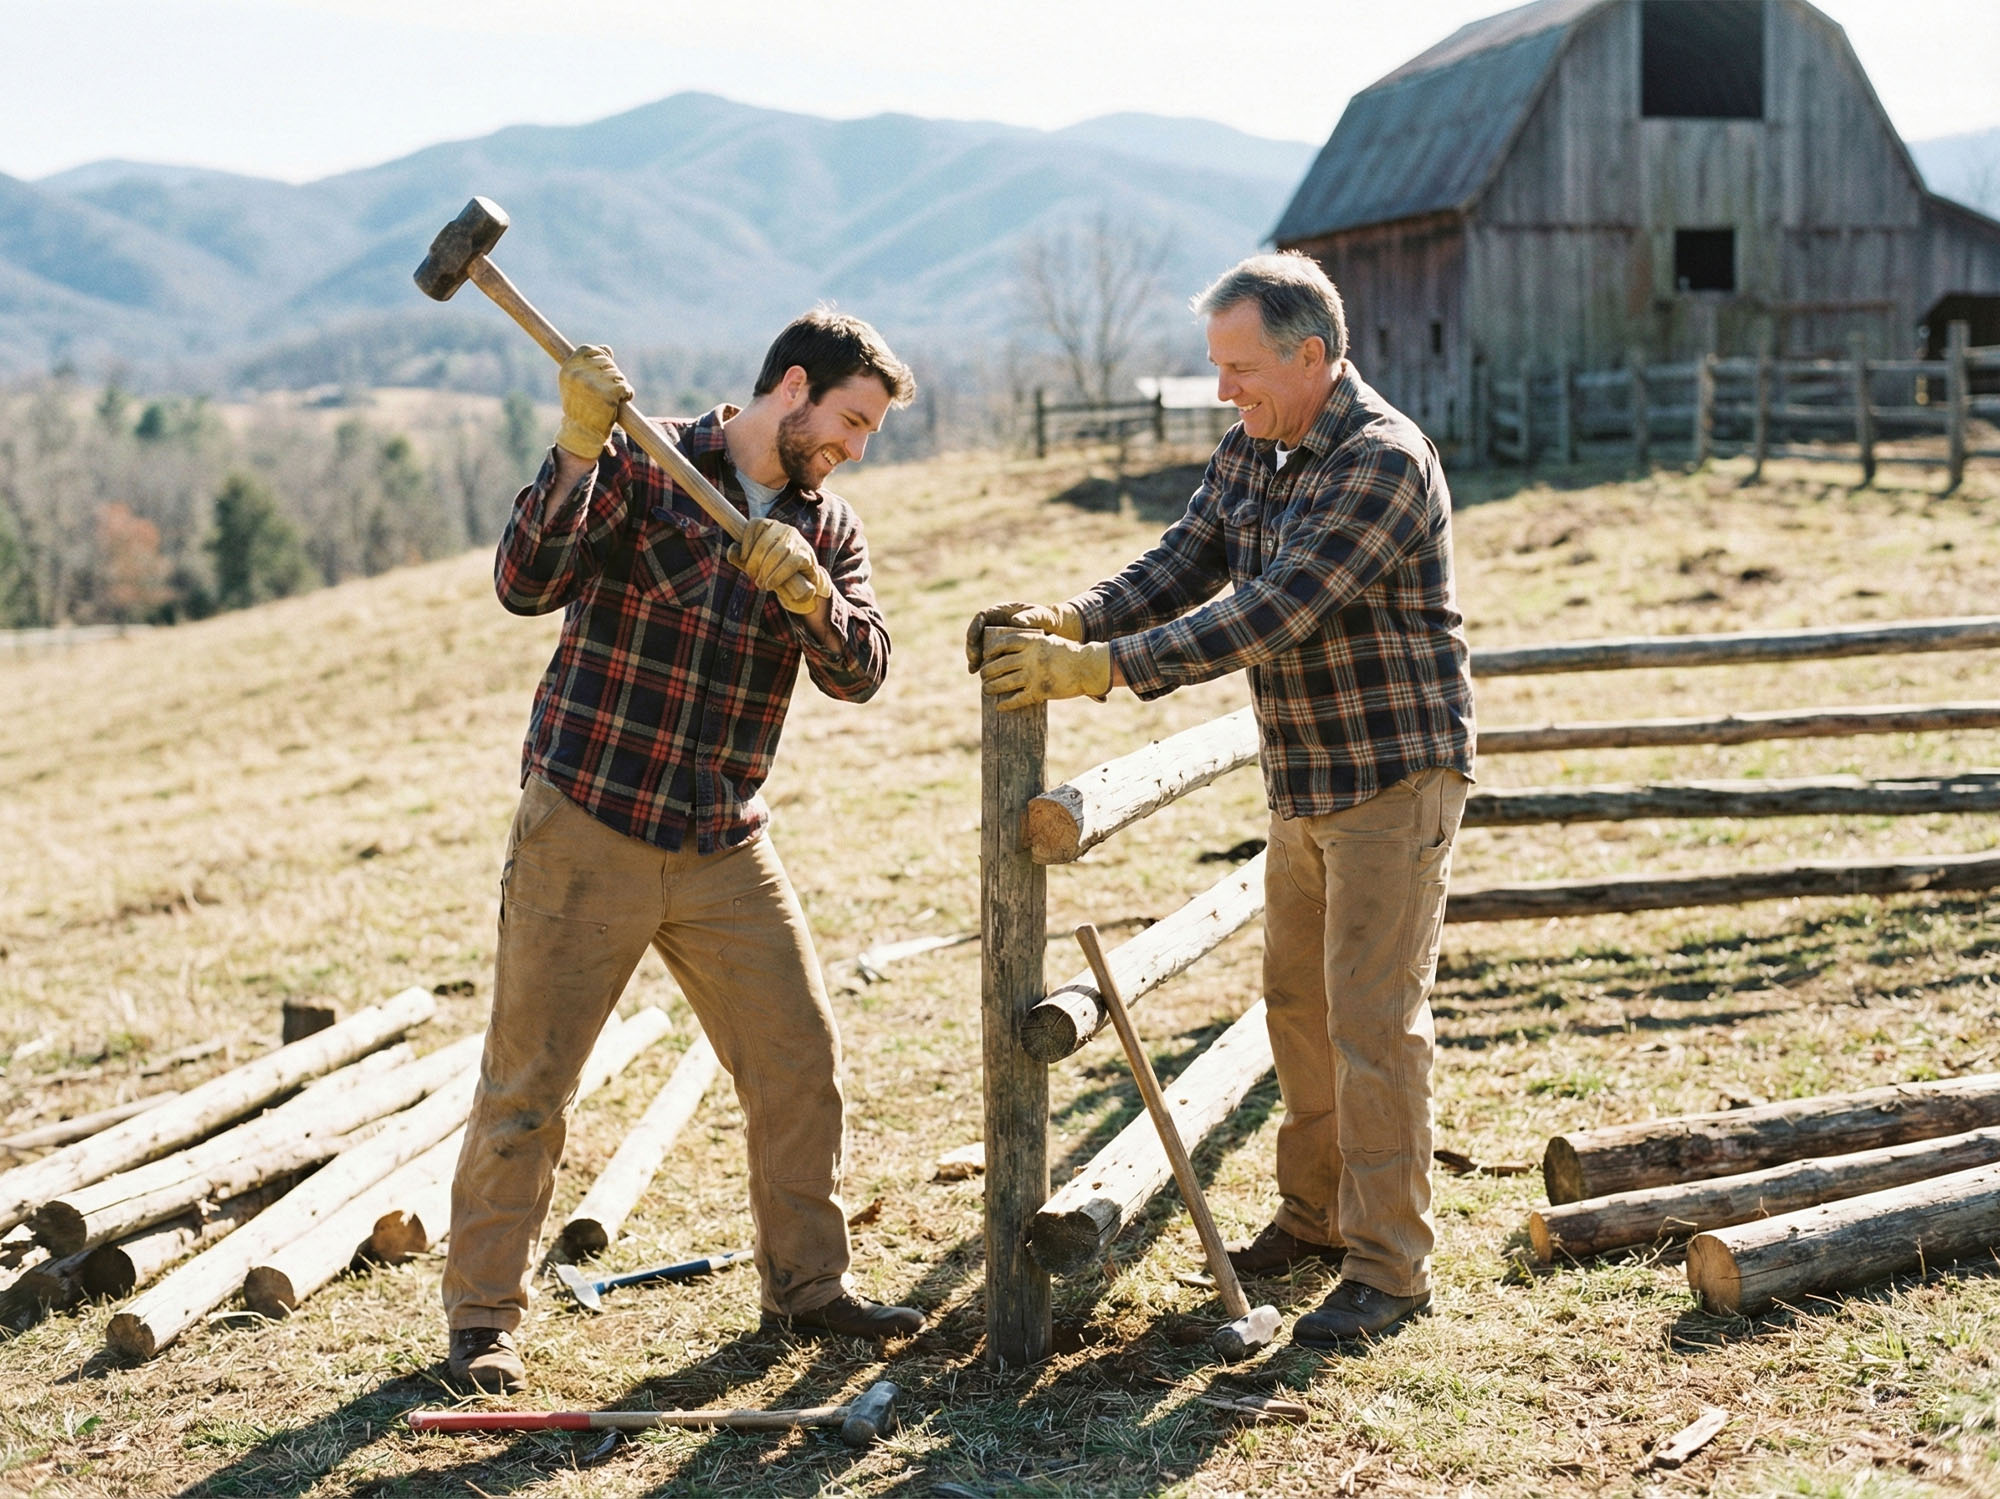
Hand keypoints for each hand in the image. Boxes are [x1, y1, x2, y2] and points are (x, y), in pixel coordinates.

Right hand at [555, 344, 633, 458]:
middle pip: (607, 361)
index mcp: (568, 369)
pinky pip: (625, 387)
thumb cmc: (580, 408)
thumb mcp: (576, 383)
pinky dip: (628, 394)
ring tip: (610, 399)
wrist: (582, 434)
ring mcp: (594, 384)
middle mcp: (578, 374)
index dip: (600, 355)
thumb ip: (588, 365)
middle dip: (611, 374)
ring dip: (619, 386)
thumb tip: (607, 349)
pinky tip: (620, 402)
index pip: (589, 349)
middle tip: (606, 391)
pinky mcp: (609, 394)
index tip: (602, 369)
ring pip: (617, 375)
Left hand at [727, 518, 831, 611]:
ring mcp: (797, 541)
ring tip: (762, 585)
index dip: (746, 542)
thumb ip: (742, 558)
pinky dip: (777, 576)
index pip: (755, 524)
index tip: (744, 559)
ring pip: (775, 554)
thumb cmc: (777, 570)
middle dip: (754, 564)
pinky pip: (789, 564)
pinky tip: (771, 584)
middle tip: (754, 578)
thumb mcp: (757, 563)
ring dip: (765, 572)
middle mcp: (785, 529)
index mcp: (771, 526)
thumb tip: (731, 550)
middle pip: (763, 544)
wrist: (805, 582)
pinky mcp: (806, 555)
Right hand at [963, 601, 1082, 670]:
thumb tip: (1016, 621)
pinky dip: (983, 667)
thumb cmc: (1047, 620)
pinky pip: (988, 659)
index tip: (971, 639)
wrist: (1054, 632)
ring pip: (979, 648)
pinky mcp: (999, 652)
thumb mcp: (1041, 616)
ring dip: (974, 659)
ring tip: (974, 671)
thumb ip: (1031, 617)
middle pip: (976, 635)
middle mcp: (994, 625)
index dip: (973, 628)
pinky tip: (981, 676)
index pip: (981, 617)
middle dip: (972, 647)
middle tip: (973, 660)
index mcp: (1000, 612)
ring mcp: (996, 639)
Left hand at [979, 632, 1109, 710]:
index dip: (990, 650)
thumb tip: (1011, 653)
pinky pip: (1016, 699)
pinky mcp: (1040, 691)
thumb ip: (1031, 645)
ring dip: (991, 688)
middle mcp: (1030, 657)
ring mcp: (1034, 675)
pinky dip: (1006, 704)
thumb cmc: (1069, 654)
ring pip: (1003, 683)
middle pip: (998, 664)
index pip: (1002, 643)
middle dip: (986, 672)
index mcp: (1032, 641)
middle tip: (983, 676)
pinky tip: (1000, 707)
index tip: (985, 655)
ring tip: (986, 689)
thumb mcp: (1048, 641)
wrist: (1088, 667)